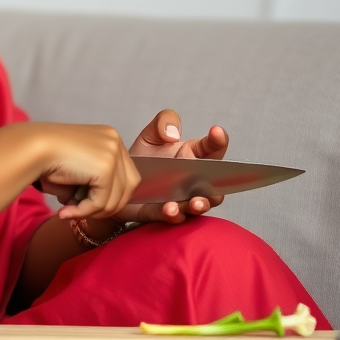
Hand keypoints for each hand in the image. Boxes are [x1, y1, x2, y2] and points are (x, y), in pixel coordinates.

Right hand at [33, 123, 140, 222]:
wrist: (31, 148)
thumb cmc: (46, 157)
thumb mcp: (79, 166)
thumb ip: (96, 181)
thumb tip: (107, 208)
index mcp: (110, 137)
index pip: (125, 175)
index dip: (109, 195)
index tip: (85, 204)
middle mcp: (115, 141)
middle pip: (128, 188)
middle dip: (105, 206)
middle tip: (79, 212)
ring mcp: (113, 153)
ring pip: (116, 199)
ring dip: (92, 212)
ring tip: (69, 211)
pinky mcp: (105, 167)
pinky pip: (101, 203)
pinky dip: (83, 212)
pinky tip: (66, 210)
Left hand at [115, 109, 227, 224]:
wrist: (120, 179)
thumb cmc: (142, 158)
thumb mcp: (150, 134)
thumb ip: (163, 122)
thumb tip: (173, 133)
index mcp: (192, 156)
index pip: (212, 149)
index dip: (218, 140)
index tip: (217, 133)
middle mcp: (191, 180)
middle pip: (214, 185)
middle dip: (219, 185)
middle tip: (215, 180)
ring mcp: (180, 199)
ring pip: (198, 205)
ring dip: (200, 205)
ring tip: (195, 202)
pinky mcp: (162, 213)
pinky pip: (172, 217)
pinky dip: (173, 214)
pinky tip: (169, 209)